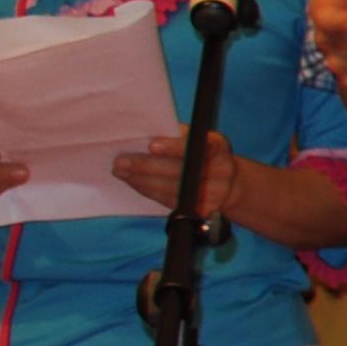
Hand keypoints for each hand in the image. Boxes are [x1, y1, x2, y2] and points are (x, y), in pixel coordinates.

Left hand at [110, 128, 240, 219]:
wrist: (226, 182)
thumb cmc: (200, 153)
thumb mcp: (194, 138)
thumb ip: (175, 135)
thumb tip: (142, 135)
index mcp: (217, 146)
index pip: (197, 145)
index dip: (174, 147)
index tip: (151, 145)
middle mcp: (222, 170)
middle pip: (181, 171)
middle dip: (147, 166)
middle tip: (121, 162)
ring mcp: (214, 193)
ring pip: (172, 188)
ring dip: (142, 180)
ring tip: (121, 172)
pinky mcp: (203, 210)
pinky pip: (170, 201)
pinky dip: (149, 191)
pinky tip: (135, 182)